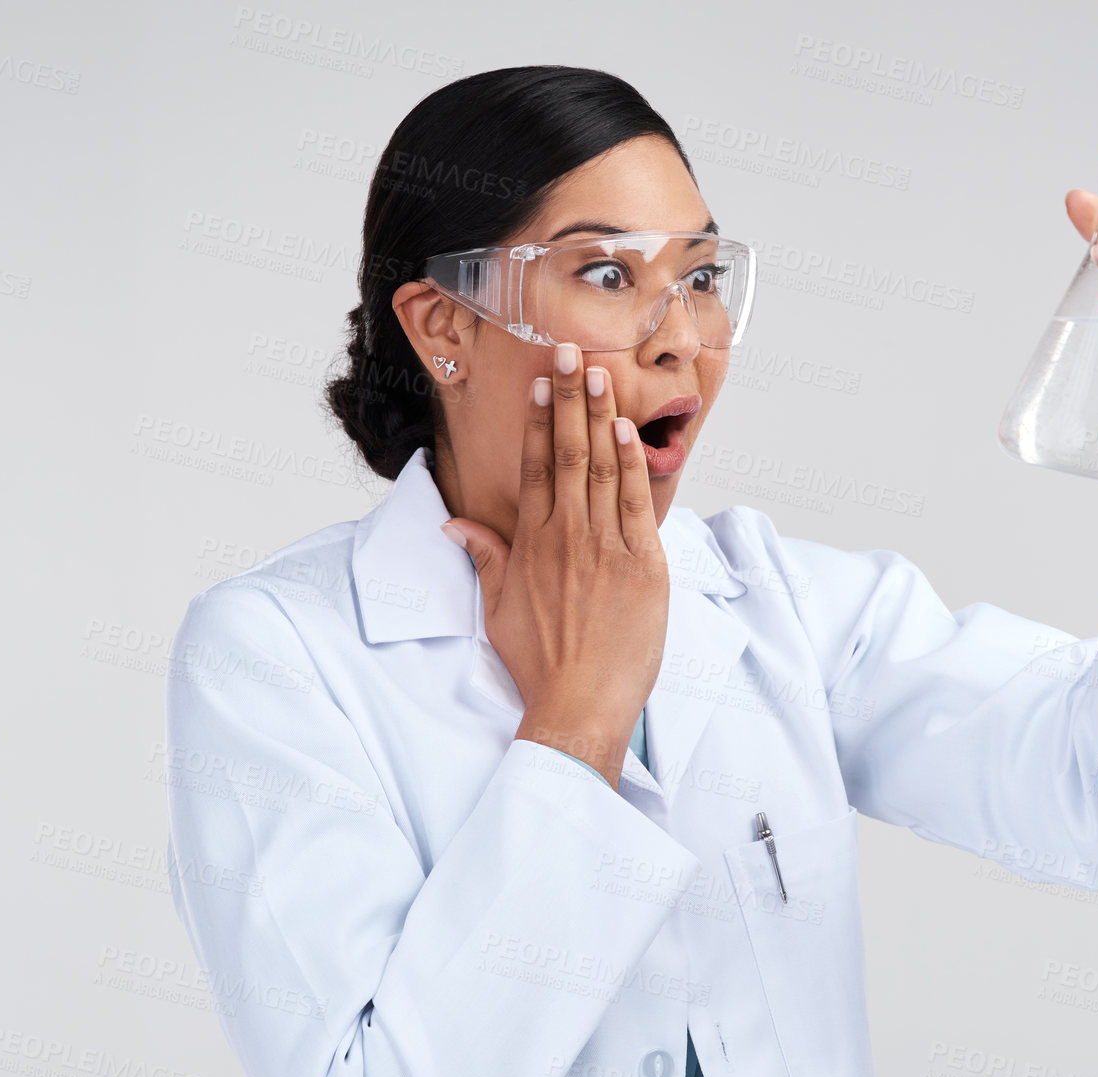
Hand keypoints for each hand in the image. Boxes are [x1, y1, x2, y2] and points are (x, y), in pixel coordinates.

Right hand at [440, 343, 667, 788]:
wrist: (578, 704)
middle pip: (567, 453)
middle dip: (569, 399)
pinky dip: (633, 465)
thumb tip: (454, 525)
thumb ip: (484, 556)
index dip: (539, 419)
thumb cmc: (540, 662)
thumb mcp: (498, 607)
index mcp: (531, 543)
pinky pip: (637, 504)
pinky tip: (628, 430)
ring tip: (599, 374)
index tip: (542, 382)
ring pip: (602, 469)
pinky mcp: (643, 566)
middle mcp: (565, 536)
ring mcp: (605, 548)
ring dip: (601, 418)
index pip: (535, 466)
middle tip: (570, 352)